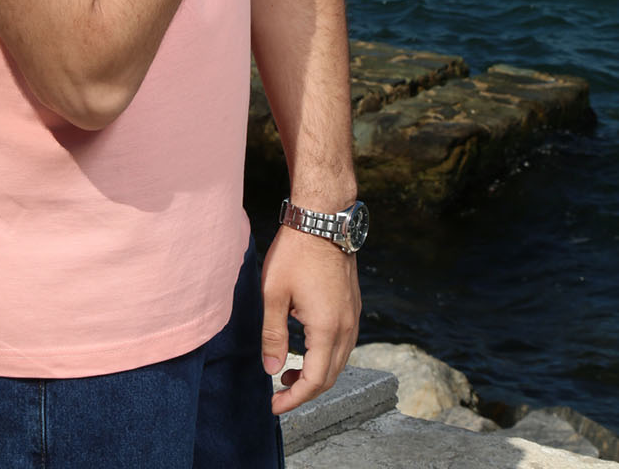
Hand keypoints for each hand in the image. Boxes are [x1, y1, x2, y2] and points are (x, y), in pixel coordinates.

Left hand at [260, 225, 361, 415]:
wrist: (322, 219)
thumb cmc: (295, 252)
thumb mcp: (273, 293)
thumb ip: (272, 335)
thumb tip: (271, 370)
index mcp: (327, 328)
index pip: (316, 380)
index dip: (294, 398)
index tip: (274, 406)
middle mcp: (347, 327)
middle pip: (330, 377)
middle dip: (305, 391)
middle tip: (278, 394)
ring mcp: (353, 316)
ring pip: (339, 361)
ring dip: (316, 374)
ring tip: (288, 372)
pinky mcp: (352, 306)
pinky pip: (343, 344)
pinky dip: (325, 356)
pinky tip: (304, 348)